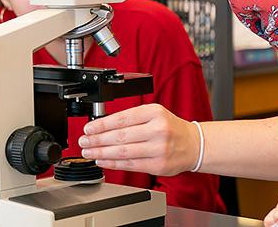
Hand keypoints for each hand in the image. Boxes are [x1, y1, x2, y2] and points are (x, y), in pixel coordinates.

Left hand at [78, 103, 198, 175]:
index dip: (101, 125)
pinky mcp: (158, 165)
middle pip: (120, 136)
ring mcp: (159, 148)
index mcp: (154, 112)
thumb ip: (131, 118)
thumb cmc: (170, 128)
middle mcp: (157, 129)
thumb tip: (102, 126)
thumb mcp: (154, 113)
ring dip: (102, 153)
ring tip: (89, 152)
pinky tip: (103, 161)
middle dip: (97, 140)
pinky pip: (130, 165)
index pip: (122, 119)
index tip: (88, 129)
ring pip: (123, 152)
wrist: (193, 144)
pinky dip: (113, 163)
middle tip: (84, 142)